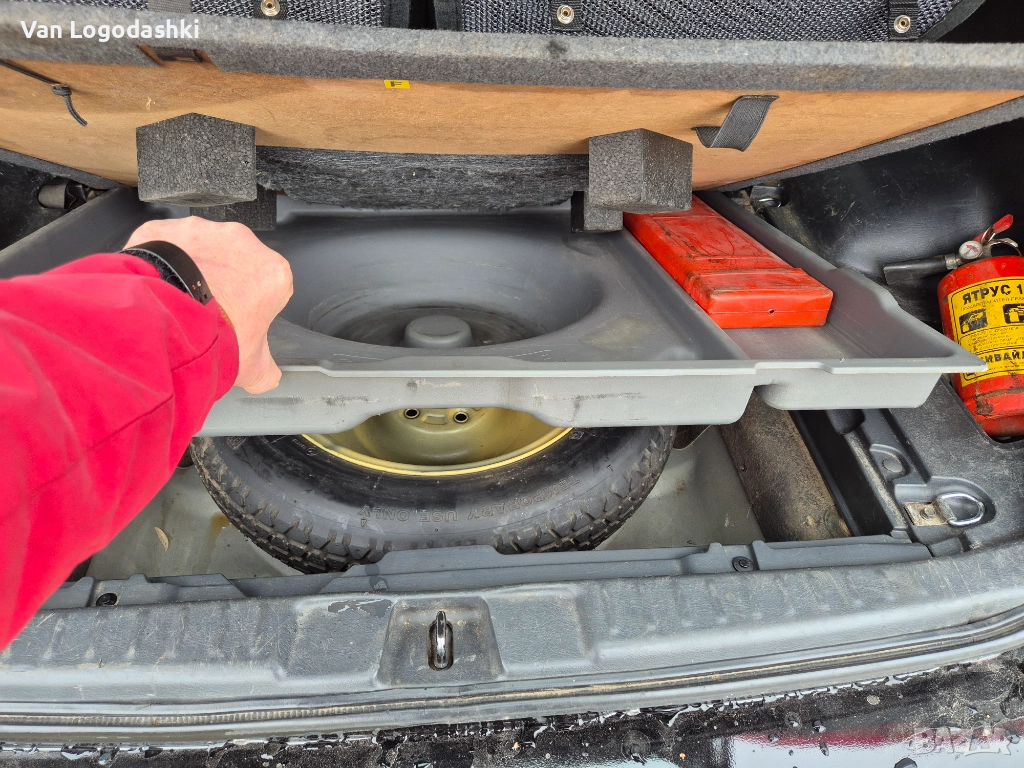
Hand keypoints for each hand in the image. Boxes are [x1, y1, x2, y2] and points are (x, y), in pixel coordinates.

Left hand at [125, 217, 292, 393]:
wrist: (162, 321)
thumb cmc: (213, 336)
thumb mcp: (252, 367)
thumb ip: (267, 369)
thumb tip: (268, 376)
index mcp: (273, 272)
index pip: (269, 288)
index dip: (251, 307)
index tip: (236, 321)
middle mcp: (242, 242)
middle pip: (235, 263)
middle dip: (223, 283)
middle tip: (205, 313)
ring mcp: (202, 231)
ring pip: (199, 250)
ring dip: (192, 270)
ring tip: (177, 301)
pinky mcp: (166, 229)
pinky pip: (165, 244)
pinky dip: (161, 262)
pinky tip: (157, 287)